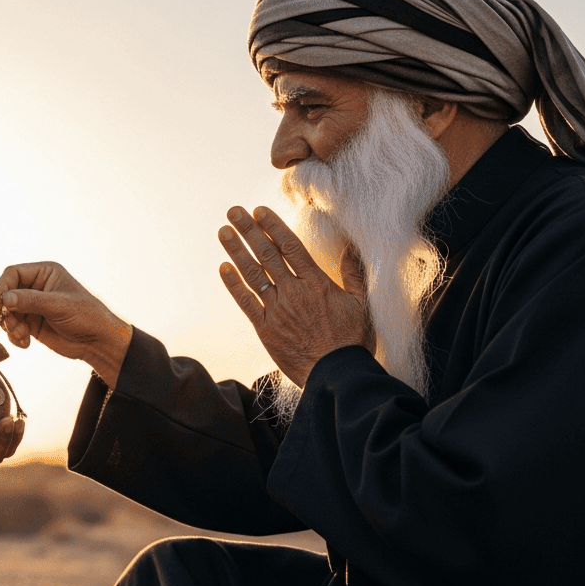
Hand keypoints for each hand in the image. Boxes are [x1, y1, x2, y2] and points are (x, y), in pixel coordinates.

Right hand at [0, 262, 131, 387]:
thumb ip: (30, 301)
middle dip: (6, 311)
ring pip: (7, 312)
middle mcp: (36, 287)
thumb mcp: (58, 305)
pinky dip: (14, 336)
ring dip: (10, 326)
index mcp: (44, 273)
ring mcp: (32, 306)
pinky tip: (25, 343)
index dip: (1, 286)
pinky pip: (12, 327)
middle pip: (6, 293)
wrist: (97, 342)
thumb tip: (3, 299)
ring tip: (22, 336)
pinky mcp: (31, 324)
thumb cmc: (86, 316)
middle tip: (11, 324)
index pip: (13, 273)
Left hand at [218, 205, 372, 385]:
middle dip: (248, 230)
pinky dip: (233, 284)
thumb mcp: (361, 303)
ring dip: (236, 250)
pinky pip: (246, 302)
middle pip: (266, 254)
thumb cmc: (352, 341)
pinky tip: (223, 267)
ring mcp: (277, 310)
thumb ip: (353, 273)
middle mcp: (293, 292)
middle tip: (233, 211)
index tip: (258, 210)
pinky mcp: (265, 328)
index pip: (290, 247)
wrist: (336, 375)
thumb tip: (350, 246)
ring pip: (253, 274)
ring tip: (223, 231)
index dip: (272, 226)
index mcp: (316, 283)